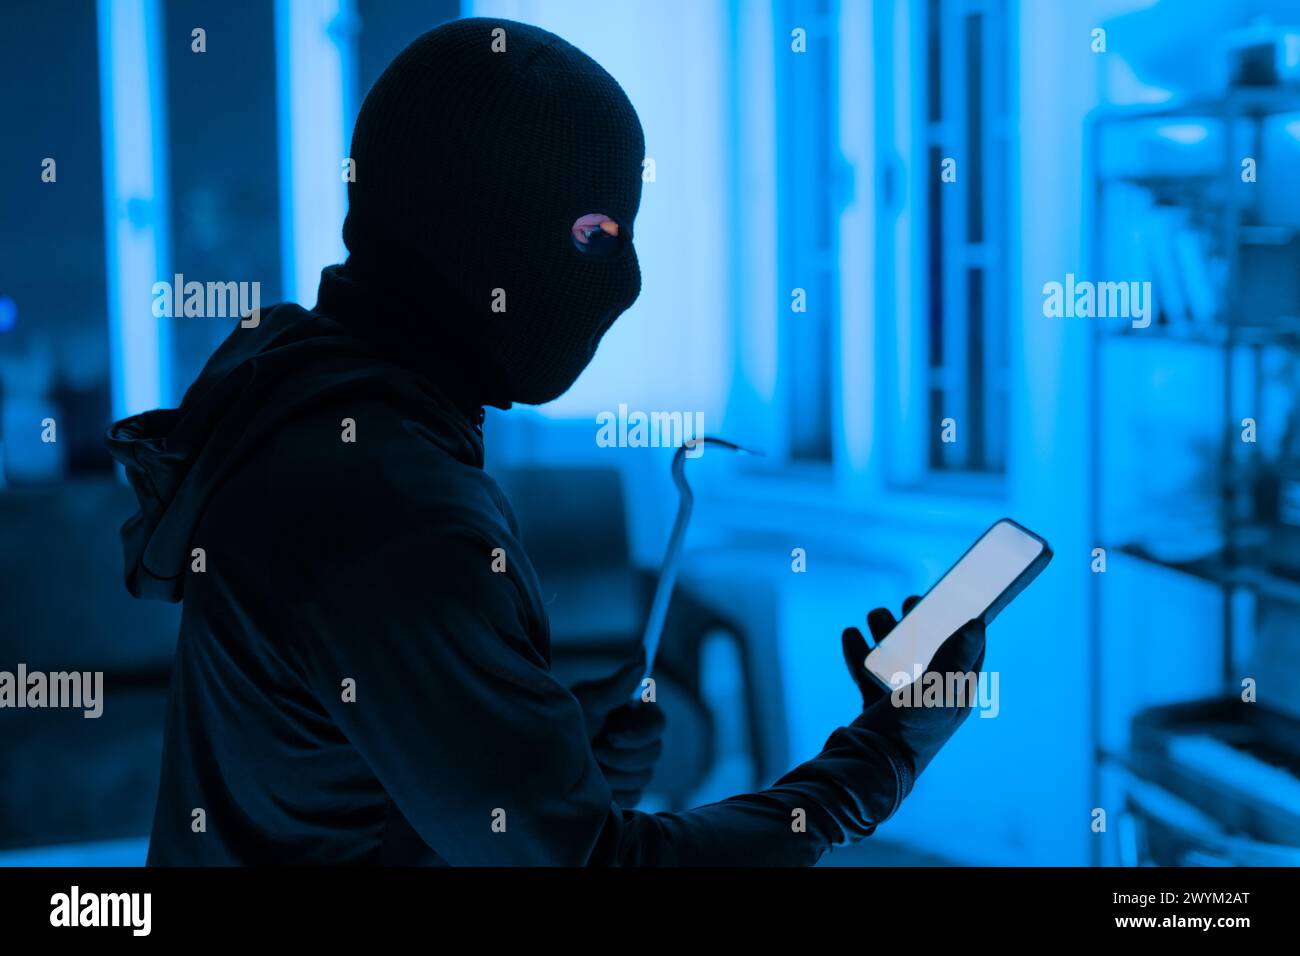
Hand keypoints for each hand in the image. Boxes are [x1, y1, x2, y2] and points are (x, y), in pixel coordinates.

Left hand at [568, 655, 666, 806]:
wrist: (543, 759)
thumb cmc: (563, 722)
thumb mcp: (586, 702)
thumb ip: (615, 687)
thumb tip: (641, 663)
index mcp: (634, 715)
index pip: (658, 724)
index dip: (639, 734)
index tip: (611, 737)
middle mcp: (639, 740)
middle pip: (654, 752)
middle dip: (620, 756)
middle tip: (592, 752)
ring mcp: (634, 766)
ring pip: (644, 776)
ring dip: (612, 773)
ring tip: (588, 765)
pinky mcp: (627, 789)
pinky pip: (633, 795)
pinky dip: (613, 791)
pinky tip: (592, 783)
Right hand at [843, 598, 985, 778]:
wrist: (867, 768)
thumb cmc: (910, 731)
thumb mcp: (938, 692)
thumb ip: (955, 658)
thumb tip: (977, 624)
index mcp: (957, 693)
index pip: (970, 651)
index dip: (965, 623)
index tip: (955, 597)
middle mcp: (933, 695)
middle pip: (929, 647)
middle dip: (918, 622)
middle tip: (910, 602)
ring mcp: (903, 699)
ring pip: (897, 654)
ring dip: (885, 632)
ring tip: (873, 617)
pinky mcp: (876, 703)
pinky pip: (869, 670)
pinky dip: (860, 651)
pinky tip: (851, 635)